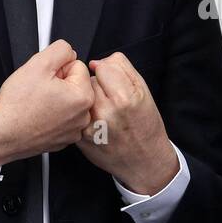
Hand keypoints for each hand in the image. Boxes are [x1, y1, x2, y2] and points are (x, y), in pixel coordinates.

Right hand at [0, 39, 93, 167]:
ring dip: (56, 99)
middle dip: (58, 83)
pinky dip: (53, 116)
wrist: (2, 134)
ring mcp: (75, 130)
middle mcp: (83, 116)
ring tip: (38, 105)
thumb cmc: (17, 105)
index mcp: (83, 96)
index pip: (77, 66)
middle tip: (39, 92)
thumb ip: (60, 50)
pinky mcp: (65, 139)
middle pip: (74, 84)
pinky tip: (39, 117)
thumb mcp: (38, 64)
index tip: (44, 79)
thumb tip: (70, 53)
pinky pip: (63, 118)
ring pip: (69, 101)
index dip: (57, 68)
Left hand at [74, 51, 178, 194]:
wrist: (143, 160)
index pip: (103, 66)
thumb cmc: (145, 126)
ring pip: (79, 95)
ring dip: (88, 98)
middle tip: (111, 99)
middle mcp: (105, 112)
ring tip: (104, 110)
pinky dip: (83, 114)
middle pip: (90, 80)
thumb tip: (98, 62)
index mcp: (124, 98)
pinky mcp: (80, 137)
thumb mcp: (144, 92)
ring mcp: (90, 126)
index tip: (114, 81)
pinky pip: (75, 113)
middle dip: (99, 85)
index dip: (109, 72)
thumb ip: (122, 69)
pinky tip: (97, 122)